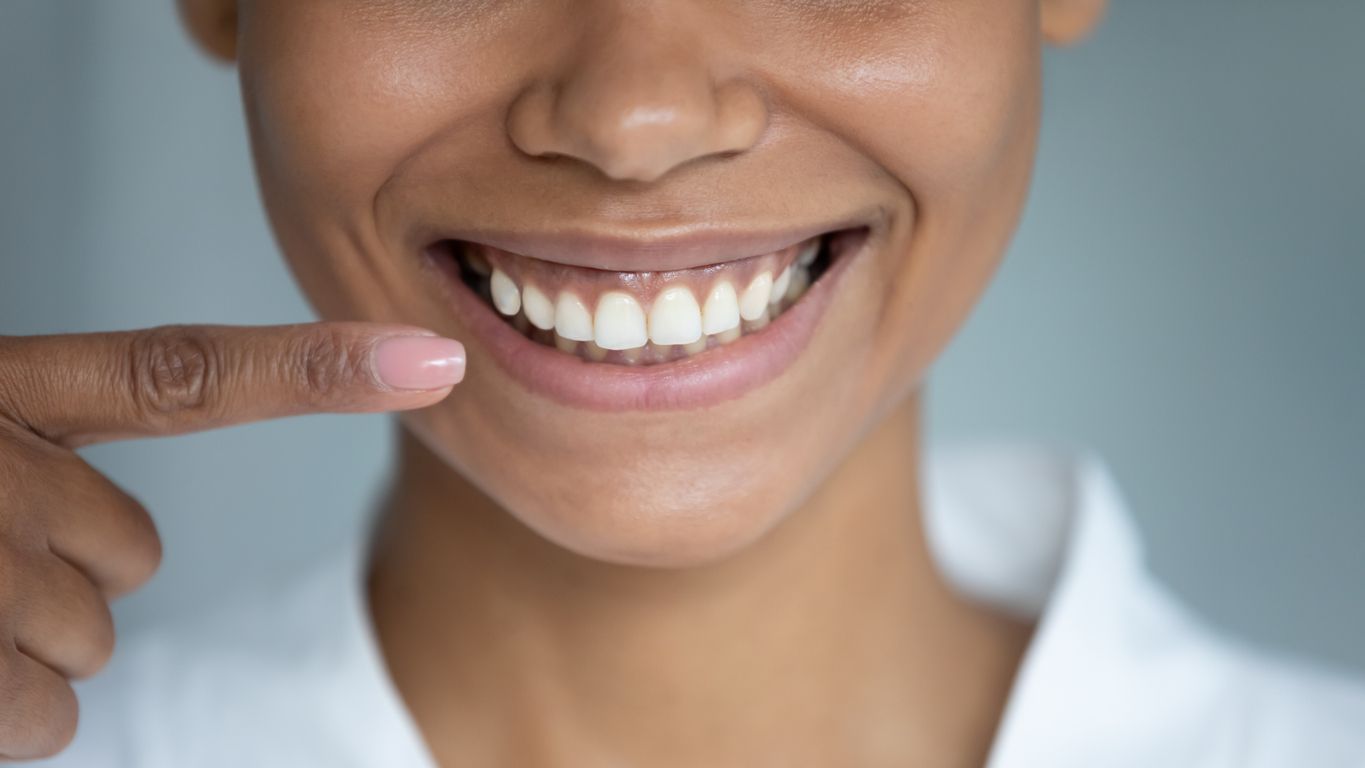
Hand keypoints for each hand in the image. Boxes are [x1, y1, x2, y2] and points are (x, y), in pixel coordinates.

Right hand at [0, 322, 464, 758]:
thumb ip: (42, 454)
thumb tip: (116, 540)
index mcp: (8, 391)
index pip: (187, 375)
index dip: (317, 369)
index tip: (433, 361)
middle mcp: (3, 467)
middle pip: (136, 552)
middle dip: (73, 570)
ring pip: (96, 637)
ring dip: (27, 640)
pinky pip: (53, 716)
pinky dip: (5, 712)